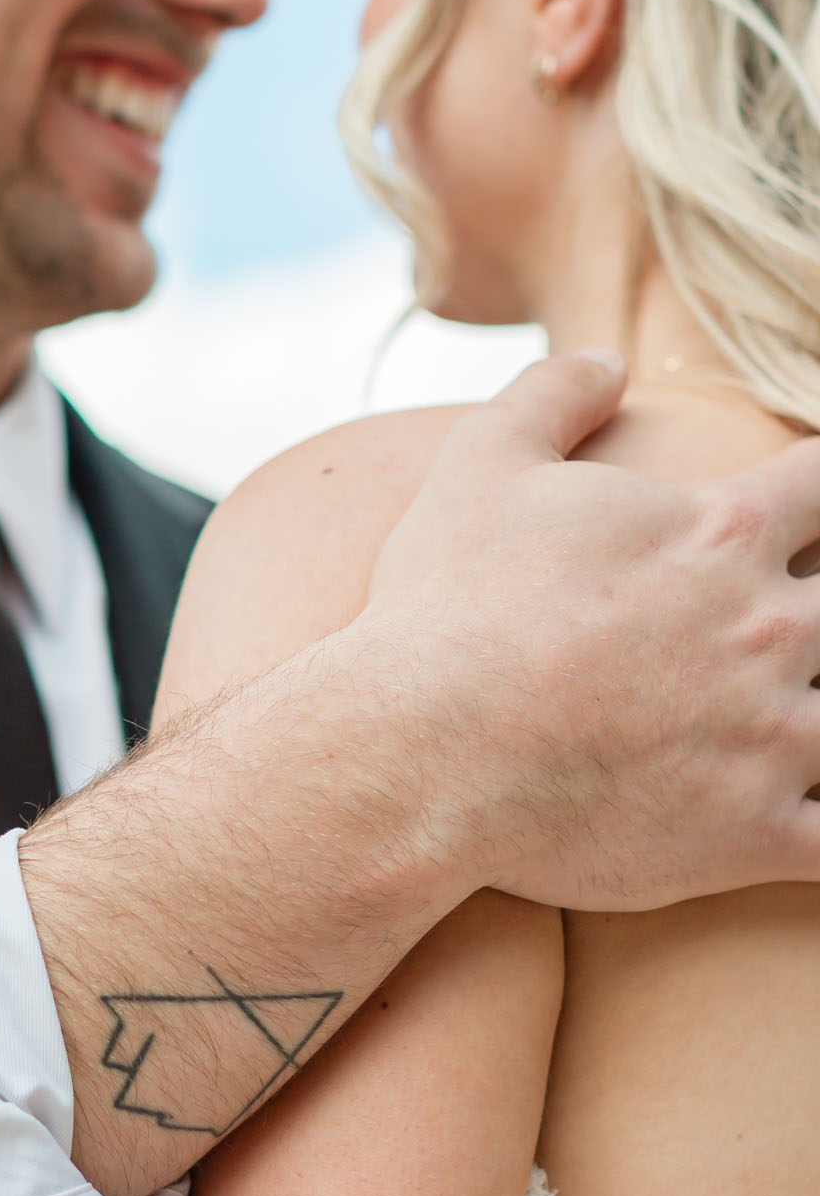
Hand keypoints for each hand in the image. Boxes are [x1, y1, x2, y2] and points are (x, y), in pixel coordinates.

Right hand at [367, 351, 819, 909]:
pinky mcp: (753, 835)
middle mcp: (768, 629)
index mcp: (722, 534)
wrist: (414, 752)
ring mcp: (771, 740)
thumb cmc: (441, 608)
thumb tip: (606, 359)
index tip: (810, 509)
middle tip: (786, 629)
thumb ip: (551, 396)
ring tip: (801, 731)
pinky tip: (809, 828)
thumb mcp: (478, 464)